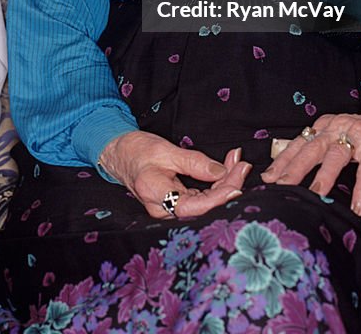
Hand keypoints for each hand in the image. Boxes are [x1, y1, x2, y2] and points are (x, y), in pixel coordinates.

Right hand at [97, 130, 250, 219]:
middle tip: (242, 164)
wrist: (118, 153)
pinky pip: (199, 198)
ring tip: (237, 163)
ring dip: (223, 183)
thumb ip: (194, 162)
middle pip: (203, 206)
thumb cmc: (137, 149)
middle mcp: (162, 209)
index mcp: (156, 195)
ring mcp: (169, 209)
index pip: (194, 205)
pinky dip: (214, 184)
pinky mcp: (175, 203)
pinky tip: (226, 170)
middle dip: (227, 185)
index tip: (237, 182)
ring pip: (204, 202)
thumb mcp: (166, 150)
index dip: (219, 197)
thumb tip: (221, 172)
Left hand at [260, 98, 360, 215]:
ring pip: (335, 156)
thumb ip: (323, 150)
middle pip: (310, 149)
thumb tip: (297, 172)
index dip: (282, 161)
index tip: (267, 178)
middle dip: (293, 169)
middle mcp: (337, 126)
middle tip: (280, 187)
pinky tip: (358, 206)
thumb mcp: (342, 138)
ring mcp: (358, 135)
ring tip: (314, 195)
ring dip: (324, 176)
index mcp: (325, 126)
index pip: (299, 144)